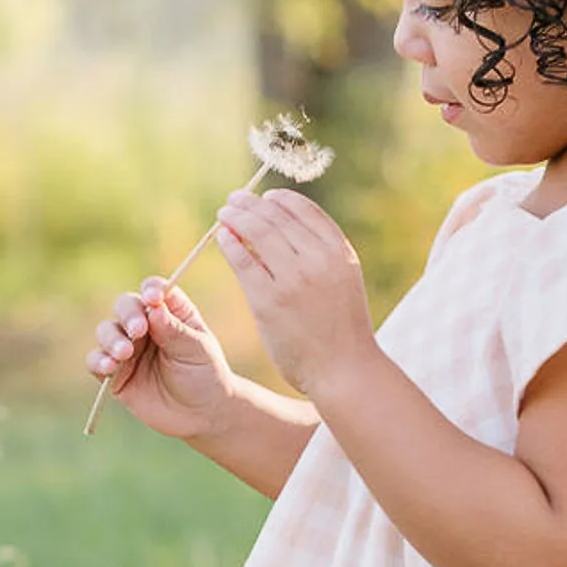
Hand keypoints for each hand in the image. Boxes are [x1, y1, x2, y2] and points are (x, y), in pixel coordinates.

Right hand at [87, 278, 235, 438]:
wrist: (200, 415)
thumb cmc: (204, 376)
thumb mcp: (196, 350)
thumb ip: (174, 330)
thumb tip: (153, 308)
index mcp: (170, 313)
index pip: (154, 291)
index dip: (151, 290)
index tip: (153, 299)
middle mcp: (145, 326)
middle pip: (125, 306)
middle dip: (128, 315)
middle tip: (138, 330)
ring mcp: (128, 349)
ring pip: (107, 331)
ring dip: (111, 338)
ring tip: (124, 353)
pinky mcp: (115, 374)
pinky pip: (96, 362)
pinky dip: (98, 361)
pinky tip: (109, 367)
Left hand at [214, 189, 377, 397]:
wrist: (344, 370)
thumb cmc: (341, 329)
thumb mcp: (342, 281)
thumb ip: (319, 255)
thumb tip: (281, 228)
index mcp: (339, 252)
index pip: (305, 209)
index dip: (280, 198)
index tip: (264, 197)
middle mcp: (318, 260)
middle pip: (276, 215)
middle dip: (251, 203)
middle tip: (235, 200)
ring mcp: (293, 279)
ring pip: (257, 231)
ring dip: (236, 216)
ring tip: (224, 214)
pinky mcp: (269, 301)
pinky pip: (243, 260)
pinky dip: (229, 243)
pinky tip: (222, 238)